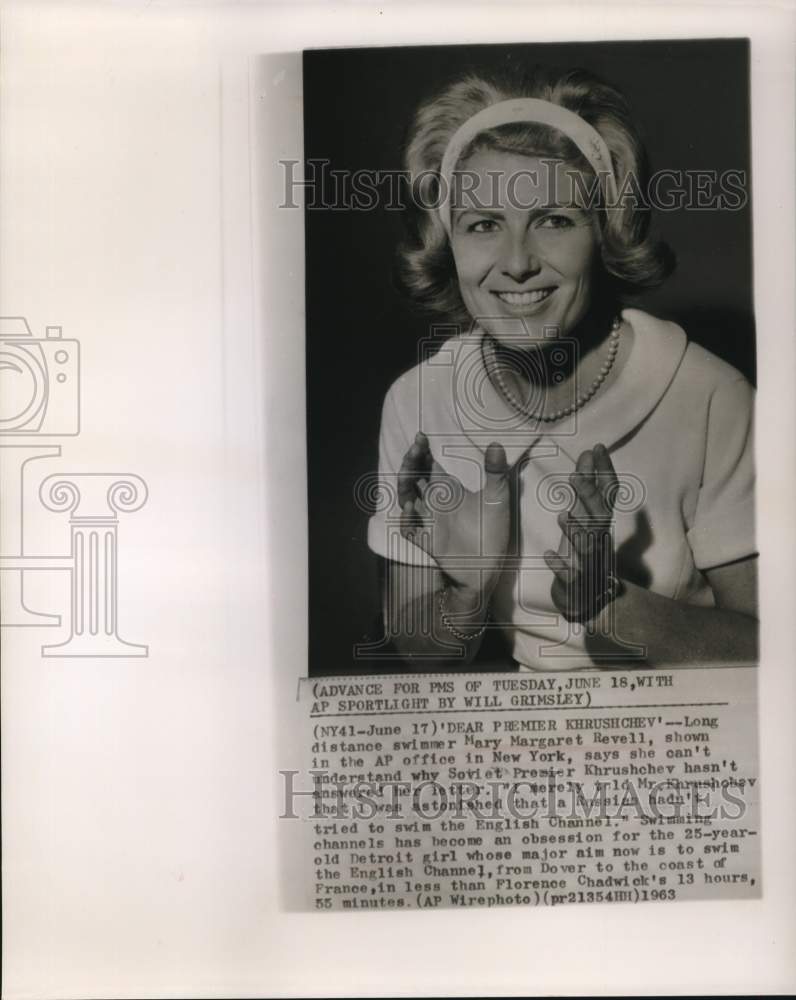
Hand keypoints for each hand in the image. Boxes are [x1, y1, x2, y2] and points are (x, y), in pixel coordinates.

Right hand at [398, 432, 514, 594]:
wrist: (489, 568)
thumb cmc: (493, 532)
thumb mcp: (498, 498)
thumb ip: (496, 472)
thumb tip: (496, 444)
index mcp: (448, 490)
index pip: (428, 465)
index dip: (422, 451)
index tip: (421, 437)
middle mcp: (435, 503)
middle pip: (413, 477)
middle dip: (410, 462)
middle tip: (415, 449)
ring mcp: (428, 521)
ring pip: (406, 498)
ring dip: (404, 484)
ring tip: (409, 473)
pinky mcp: (426, 541)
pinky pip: (409, 529)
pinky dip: (407, 519)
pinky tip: (412, 508)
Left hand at [544, 443, 619, 621]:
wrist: (585, 601)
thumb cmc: (582, 555)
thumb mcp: (584, 519)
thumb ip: (586, 490)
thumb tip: (589, 455)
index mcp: (599, 525)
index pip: (607, 495)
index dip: (604, 471)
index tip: (596, 447)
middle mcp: (598, 542)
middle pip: (599, 517)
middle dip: (588, 496)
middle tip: (573, 474)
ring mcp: (589, 564)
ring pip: (587, 547)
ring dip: (576, 531)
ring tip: (562, 515)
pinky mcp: (577, 585)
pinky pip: (571, 577)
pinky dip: (561, 566)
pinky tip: (548, 555)